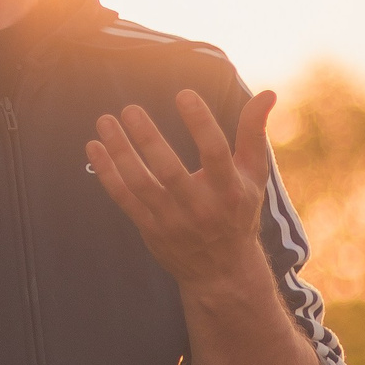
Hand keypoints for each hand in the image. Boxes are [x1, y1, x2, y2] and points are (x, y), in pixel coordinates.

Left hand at [89, 89, 277, 298]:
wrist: (221, 271)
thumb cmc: (238, 210)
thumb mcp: (253, 175)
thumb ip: (254, 133)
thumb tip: (269, 93)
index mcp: (229, 190)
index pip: (215, 153)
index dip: (200, 123)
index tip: (184, 94)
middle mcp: (200, 207)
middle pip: (169, 171)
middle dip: (148, 139)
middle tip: (130, 109)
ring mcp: (172, 220)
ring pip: (140, 184)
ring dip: (120, 152)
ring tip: (105, 120)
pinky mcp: (150, 229)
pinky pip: (124, 198)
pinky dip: (107, 173)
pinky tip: (94, 146)